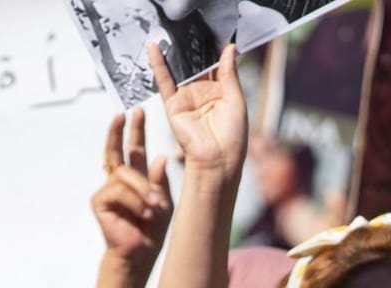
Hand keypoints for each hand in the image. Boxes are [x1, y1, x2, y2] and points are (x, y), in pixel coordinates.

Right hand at [92, 108, 172, 269]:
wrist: (140, 254)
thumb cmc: (152, 230)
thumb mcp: (164, 201)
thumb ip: (160, 180)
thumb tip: (160, 157)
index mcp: (135, 178)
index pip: (133, 150)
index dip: (134, 131)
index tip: (135, 111)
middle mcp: (118, 180)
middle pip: (115, 149)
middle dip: (118, 131)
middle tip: (122, 113)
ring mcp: (107, 189)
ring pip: (124, 174)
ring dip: (142, 191)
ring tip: (153, 208)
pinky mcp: (99, 200)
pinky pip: (118, 190)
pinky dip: (134, 202)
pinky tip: (142, 214)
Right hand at [149, 40, 247, 183]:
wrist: (217, 162)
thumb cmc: (233, 138)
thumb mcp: (236, 100)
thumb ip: (229, 73)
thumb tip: (230, 48)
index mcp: (221, 91)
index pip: (216, 64)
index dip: (214, 47)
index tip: (213, 28)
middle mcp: (203, 92)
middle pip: (196, 63)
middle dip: (194, 45)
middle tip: (191, 22)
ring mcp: (187, 97)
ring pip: (180, 69)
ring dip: (176, 51)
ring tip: (172, 27)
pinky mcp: (173, 105)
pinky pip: (164, 82)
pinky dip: (158, 65)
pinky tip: (154, 48)